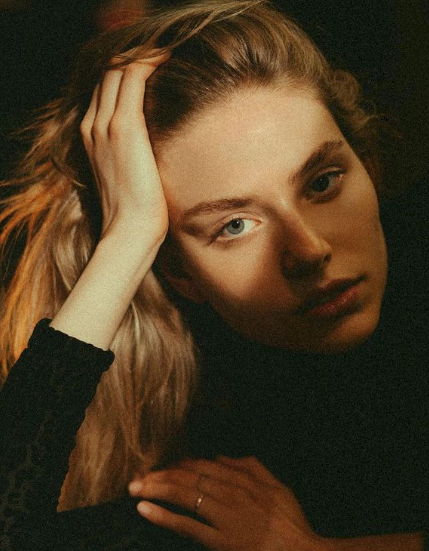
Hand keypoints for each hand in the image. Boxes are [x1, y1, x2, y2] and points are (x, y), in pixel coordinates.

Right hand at [80, 52, 168, 240]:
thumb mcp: (128, 177)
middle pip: (108, 74)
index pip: (104, 91)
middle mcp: (93, 125)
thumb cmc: (135, 210)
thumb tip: (152, 150)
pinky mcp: (124, 127)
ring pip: (118, 70)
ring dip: (142, 56)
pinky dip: (148, 62)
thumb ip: (132, 155)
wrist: (129, 229)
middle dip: (133, 60)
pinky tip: (167, 58)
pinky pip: (132, 77)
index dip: (124, 74)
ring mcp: (105, 125)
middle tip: (162, 56)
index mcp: (90, 136)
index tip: (150, 68)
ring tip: (166, 53)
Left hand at [129, 456, 328, 550]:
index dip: (179, 464)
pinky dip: (164, 516)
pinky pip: (187, 526)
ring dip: (156, 489)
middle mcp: (230, 492)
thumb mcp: (277, 485)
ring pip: (184, 495)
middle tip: (138, 475)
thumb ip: (252, 466)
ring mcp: (224, 516)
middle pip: (188, 477)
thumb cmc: (290, 521)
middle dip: (160, 474)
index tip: (163, 466)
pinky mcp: (220, 540)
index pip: (203, 465)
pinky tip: (146, 509)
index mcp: (243, 478)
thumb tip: (223, 457)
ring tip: (135, 487)